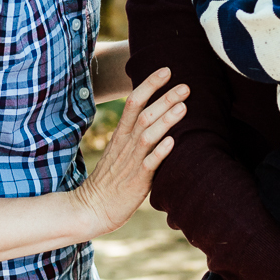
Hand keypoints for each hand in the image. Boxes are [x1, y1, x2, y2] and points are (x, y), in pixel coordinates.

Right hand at [72, 68, 186, 233]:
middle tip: (186, 85)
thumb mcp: (120, 150)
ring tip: (184, 107)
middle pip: (144, 114)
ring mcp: (131, 162)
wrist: (93, 208)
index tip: (167, 70)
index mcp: (121, 134)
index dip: (150, 84)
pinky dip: (161, 152)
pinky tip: (173, 142)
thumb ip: (136, 133)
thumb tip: (157, 114)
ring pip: (148, 135)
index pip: (134, 101)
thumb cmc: (112, 178)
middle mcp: (125, 144)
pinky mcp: (137, 181)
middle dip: (165, 98)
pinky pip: (149, 164)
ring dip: (166, 120)